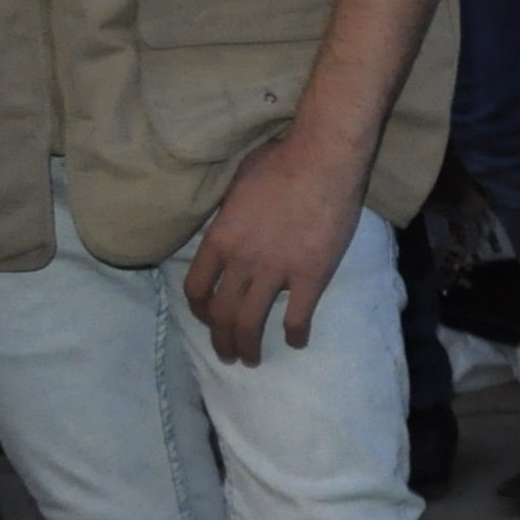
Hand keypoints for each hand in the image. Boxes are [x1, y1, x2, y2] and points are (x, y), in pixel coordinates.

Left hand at [184, 126, 373, 364]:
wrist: (323, 159)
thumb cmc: (280, 161)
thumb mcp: (237, 186)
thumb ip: (228, 216)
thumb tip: (229, 228)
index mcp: (219, 239)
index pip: (196, 288)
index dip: (199, 311)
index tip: (208, 319)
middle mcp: (241, 261)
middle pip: (221, 314)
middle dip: (222, 340)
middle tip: (228, 353)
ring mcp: (275, 271)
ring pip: (251, 323)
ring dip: (248, 347)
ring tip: (251, 360)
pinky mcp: (311, 276)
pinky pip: (297, 317)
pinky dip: (294, 335)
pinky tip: (295, 341)